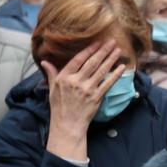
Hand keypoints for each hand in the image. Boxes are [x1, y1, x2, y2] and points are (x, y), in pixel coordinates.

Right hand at [42, 40, 123, 157]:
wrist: (67, 124)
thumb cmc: (59, 106)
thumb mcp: (52, 88)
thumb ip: (51, 73)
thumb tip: (44, 61)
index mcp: (64, 77)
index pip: (78, 60)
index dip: (89, 50)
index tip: (97, 42)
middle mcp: (76, 81)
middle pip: (92, 63)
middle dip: (103, 51)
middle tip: (112, 42)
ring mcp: (87, 89)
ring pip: (101, 71)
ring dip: (111, 59)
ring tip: (118, 50)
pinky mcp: (96, 97)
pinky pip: (108, 83)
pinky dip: (115, 75)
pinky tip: (121, 67)